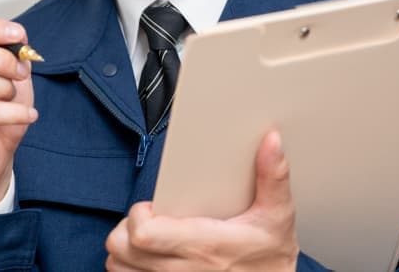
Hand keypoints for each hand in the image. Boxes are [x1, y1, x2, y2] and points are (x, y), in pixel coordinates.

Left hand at [105, 130, 298, 270]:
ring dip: (125, 250)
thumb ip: (272, 177)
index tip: (152, 207)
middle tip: (147, 219)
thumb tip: (271, 140)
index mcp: (204, 246)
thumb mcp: (278, 215)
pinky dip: (130, 268)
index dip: (138, 215)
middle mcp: (183, 270)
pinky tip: (148, 258)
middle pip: (122, 248)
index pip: (143, 233)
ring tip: (146, 238)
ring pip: (119, 267)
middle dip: (126, 228)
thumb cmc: (270, 256)